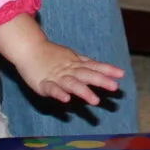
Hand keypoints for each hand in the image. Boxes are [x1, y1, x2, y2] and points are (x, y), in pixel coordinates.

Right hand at [0, 15, 124, 106]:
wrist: (28, 49)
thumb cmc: (51, 54)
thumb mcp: (71, 57)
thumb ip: (87, 64)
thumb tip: (105, 69)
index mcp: (76, 64)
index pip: (94, 66)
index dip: (108, 70)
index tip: (121, 74)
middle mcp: (69, 70)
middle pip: (87, 75)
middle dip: (101, 81)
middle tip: (115, 87)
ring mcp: (56, 77)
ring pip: (72, 84)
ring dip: (83, 91)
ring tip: (95, 101)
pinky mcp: (43, 84)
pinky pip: (52, 89)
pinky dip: (59, 93)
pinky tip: (66, 100)